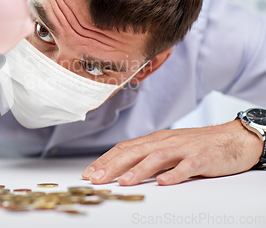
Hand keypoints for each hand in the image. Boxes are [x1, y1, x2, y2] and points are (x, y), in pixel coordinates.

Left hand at [81, 119, 262, 185]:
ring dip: (138, 170)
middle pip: (134, 152)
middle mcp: (165, 141)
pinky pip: (187, 166)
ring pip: (157, 158)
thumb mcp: (168, 148)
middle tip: (96, 179)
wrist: (232, 138)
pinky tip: (164, 183)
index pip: (124, 148)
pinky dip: (175, 174)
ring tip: (123, 182)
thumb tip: (121, 169)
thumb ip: (147, 156)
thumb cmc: (197, 146)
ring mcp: (184, 148)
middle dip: (112, 166)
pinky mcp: (202, 157)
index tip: (89, 173)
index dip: (104, 160)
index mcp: (155, 139)